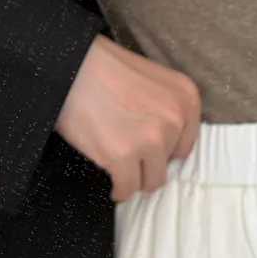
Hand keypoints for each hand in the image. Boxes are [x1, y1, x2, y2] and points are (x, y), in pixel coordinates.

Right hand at [55, 34, 201, 200]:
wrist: (70, 67)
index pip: (184, 144)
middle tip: (128, 155)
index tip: (148, 151)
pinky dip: (120, 190)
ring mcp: (150, 139)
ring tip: (120, 170)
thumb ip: (165, 108)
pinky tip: (113, 185)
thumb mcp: (152, 79)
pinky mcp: (123, 156)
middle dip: (147, 163)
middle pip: (167, 163)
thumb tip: (164, 144)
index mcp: (185, 97)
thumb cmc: (105, 69)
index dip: (164, 150)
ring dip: (135, 179)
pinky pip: (128, 188)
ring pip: (151, 181)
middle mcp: (174, 118)